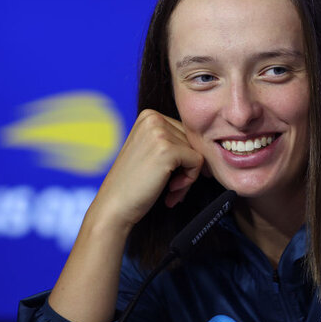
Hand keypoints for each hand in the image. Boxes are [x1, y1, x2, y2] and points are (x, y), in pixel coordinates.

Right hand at [91, 109, 203, 229]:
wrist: (114, 205)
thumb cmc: (134, 183)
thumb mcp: (151, 150)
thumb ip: (173, 140)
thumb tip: (207, 143)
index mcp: (149, 115)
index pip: (186, 132)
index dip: (184, 156)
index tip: (172, 175)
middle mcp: (153, 118)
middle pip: (193, 141)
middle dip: (187, 166)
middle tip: (173, 186)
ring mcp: (159, 132)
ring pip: (198, 152)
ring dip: (188, 176)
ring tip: (170, 189)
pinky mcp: (168, 150)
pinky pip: (198, 162)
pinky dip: (190, 180)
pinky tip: (171, 189)